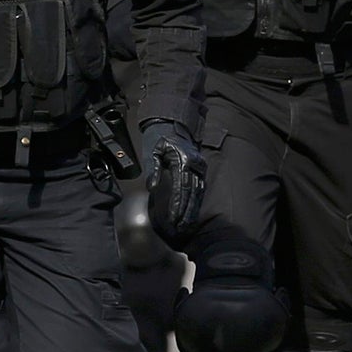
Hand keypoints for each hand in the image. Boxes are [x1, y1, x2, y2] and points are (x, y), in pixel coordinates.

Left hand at [141, 120, 205, 245]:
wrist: (172, 124)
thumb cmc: (160, 138)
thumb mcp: (153, 151)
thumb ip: (154, 169)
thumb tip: (151, 188)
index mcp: (182, 160)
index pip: (181, 187)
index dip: (177, 205)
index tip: (173, 218)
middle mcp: (194, 165)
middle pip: (191, 193)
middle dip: (186, 212)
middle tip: (180, 227)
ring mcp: (199, 166)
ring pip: (198, 192)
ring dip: (192, 209)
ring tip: (186, 224)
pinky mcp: (200, 168)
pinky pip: (200, 187)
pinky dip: (196, 201)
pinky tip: (192, 212)